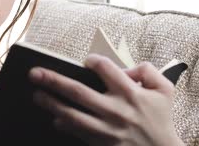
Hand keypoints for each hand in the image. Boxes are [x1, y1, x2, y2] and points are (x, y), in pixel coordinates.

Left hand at [29, 54, 183, 145]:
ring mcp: (106, 129)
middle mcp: (115, 110)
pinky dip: (64, 126)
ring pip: (72, 115)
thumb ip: (148, 71)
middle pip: (78, 91)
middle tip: (34, 73)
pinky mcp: (101, 143)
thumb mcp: (165, 90)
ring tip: (36, 95)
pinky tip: (54, 119)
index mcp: (130, 93)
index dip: (92, 60)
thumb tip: (127, 67)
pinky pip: (77, 133)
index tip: (86, 60)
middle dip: (53, 81)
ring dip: (51, 104)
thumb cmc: (161, 120)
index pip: (105, 68)